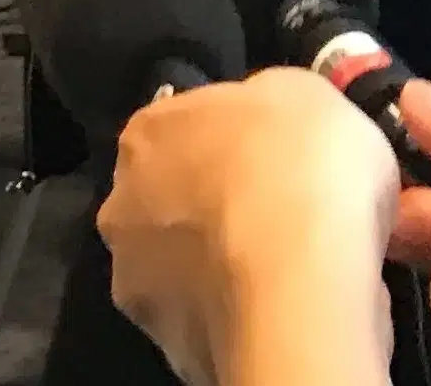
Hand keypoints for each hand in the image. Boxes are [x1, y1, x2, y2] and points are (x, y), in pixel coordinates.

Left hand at [103, 70, 401, 385]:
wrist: (298, 280)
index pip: (187, 127)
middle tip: (278, 219)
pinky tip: (273, 311)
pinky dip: (231, 312)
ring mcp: (132, 270)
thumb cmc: (304, 169)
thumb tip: (267, 116)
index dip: (237, 145)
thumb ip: (274, 101)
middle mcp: (120, 197)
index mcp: (147, 129)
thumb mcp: (309, 95)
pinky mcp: (160, 334)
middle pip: (171, 194)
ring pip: (179, 261)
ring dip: (216, 262)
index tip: (278, 164)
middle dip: (215, 205)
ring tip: (279, 273)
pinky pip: (201, 315)